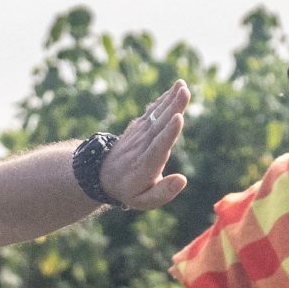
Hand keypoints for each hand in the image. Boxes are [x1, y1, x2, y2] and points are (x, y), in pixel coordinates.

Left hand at [100, 81, 190, 210]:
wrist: (103, 176)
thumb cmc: (129, 191)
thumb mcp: (143, 201)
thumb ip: (163, 193)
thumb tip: (183, 180)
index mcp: (145, 165)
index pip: (158, 147)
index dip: (169, 133)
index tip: (178, 118)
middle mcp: (142, 147)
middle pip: (159, 126)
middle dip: (173, 108)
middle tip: (185, 92)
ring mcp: (139, 135)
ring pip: (156, 116)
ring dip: (170, 100)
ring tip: (182, 86)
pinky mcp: (139, 127)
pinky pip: (152, 112)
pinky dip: (163, 100)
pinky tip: (175, 89)